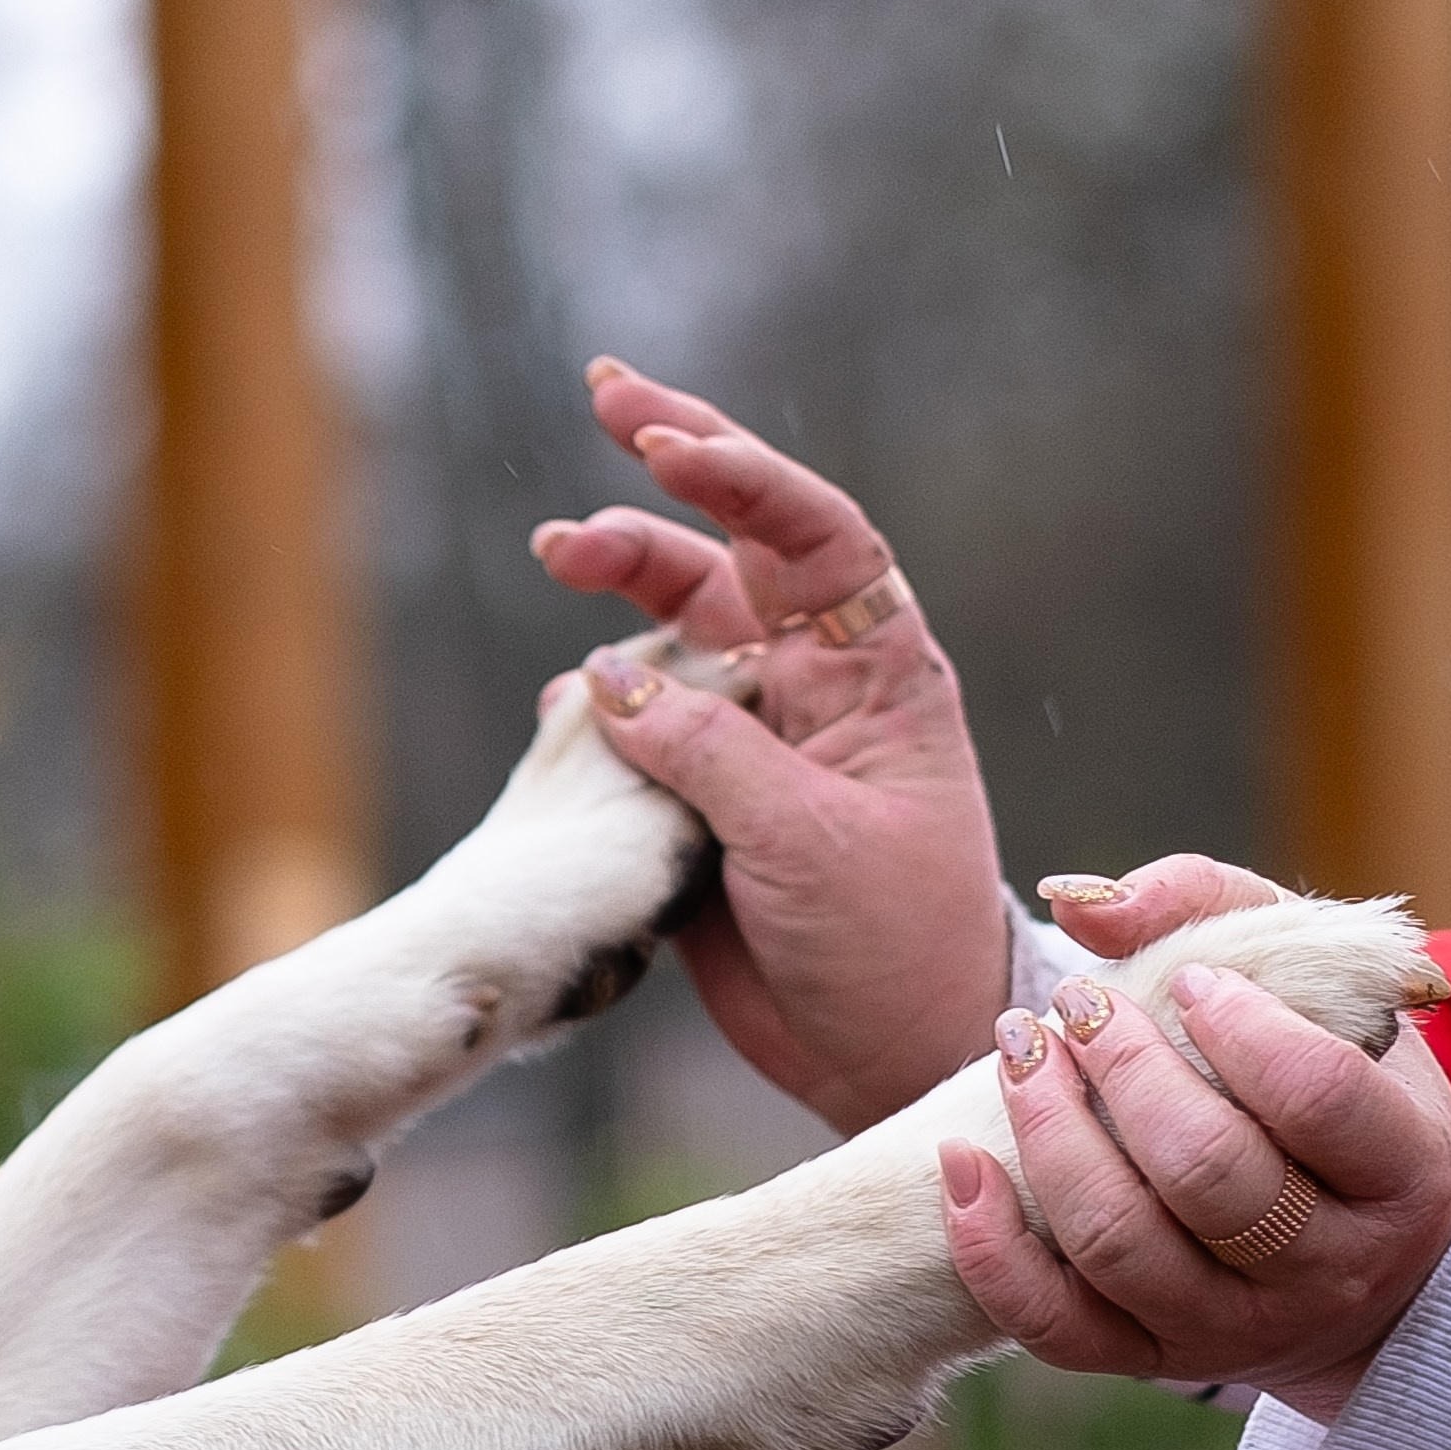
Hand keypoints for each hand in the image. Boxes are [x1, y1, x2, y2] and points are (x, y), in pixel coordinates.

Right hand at [533, 363, 1005, 1133]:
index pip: (816, 536)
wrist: (890, 1058)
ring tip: (556, 553)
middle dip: (672, 469)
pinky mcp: (701, 805)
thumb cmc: (894, 945)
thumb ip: (707, 751)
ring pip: (677, 629)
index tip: (664, 444)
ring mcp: (755, 741)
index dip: (743, 476)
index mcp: (877, 675)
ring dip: (622, 583)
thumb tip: (609, 672)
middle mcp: (815, 686)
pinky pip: (637, 731)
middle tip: (603, 391)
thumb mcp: (810, 840)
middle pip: (737, 550)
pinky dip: (592, 708)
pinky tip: (559, 705)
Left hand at [939, 960, 1450, 1421]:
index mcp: (1401, 1170)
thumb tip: (1080, 904)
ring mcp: (1239, 1327)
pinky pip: (1058, 1327)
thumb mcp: (1329, 988)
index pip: (1317, 1098)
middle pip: (1206, 1172)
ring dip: (1051, 1136)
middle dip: (1124, 1069)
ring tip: (1022, 1052)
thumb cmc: (1348, 1091)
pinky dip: (992, 1250)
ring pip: (1122, 1246)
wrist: (1384, 1269)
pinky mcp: (1158, 1360)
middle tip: (1082, 1006)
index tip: (1193, 981)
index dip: (1241, 1026)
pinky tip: (960, 1164)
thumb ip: (1216, 909)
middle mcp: (1329, 1266)